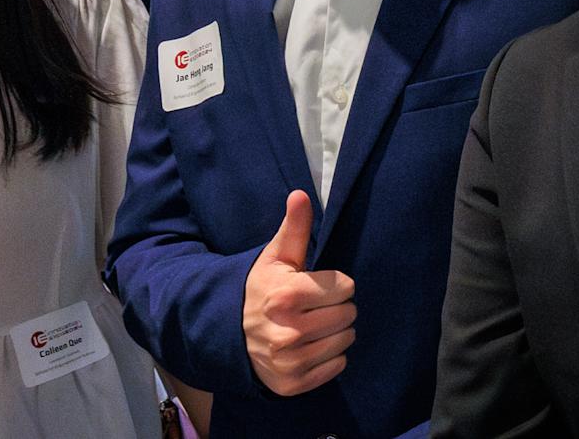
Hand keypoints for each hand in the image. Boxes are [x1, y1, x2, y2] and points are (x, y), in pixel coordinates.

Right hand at [241, 190, 355, 395]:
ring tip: (315, 325)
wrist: (230, 334)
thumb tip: (300, 194)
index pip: (346, 286)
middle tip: (316, 307)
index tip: (317, 285)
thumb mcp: (275, 257)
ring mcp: (290, 361)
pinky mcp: (292, 384)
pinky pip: (337, 366)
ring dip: (336, 332)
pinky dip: (330, 357)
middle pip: (348, 314)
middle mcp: (289, 331)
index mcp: (287, 295)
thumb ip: (294, 228)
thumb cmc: (261, 290)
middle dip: (337, 307)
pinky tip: (311, 346)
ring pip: (346, 340)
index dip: (335, 283)